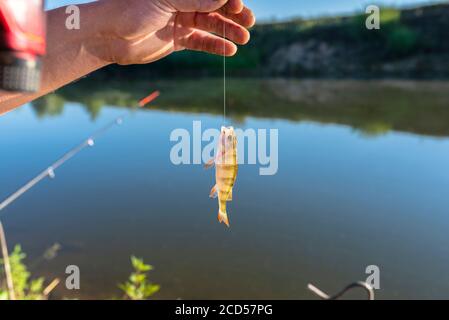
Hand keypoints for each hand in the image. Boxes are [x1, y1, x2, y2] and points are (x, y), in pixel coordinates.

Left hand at [97, 0, 255, 64]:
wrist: (108, 36)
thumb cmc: (130, 9)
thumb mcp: (165, 0)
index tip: (239, 6)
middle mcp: (181, 1)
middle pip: (214, 6)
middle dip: (233, 14)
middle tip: (248, 23)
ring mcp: (180, 20)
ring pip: (210, 25)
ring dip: (228, 31)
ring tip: (243, 39)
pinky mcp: (177, 39)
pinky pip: (201, 42)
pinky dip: (215, 46)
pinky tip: (229, 50)